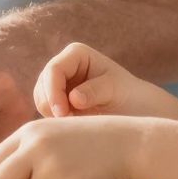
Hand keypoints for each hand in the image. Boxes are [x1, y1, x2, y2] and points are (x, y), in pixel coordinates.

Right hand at [34, 42, 154, 119]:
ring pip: (41, 99)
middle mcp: (64, 65)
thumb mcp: (115, 90)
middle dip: (51, 105)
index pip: (54, 70)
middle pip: (42, 85)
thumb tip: (73, 98)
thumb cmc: (128, 95)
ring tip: (75, 122)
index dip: (53, 92)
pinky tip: (73, 124)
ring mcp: (59, 83)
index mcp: (76, 54)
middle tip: (70, 122)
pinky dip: (55, 120)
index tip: (63, 114)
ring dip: (53, 114)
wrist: (135, 110)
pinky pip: (47, 111)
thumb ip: (95, 91)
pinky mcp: (58, 101)